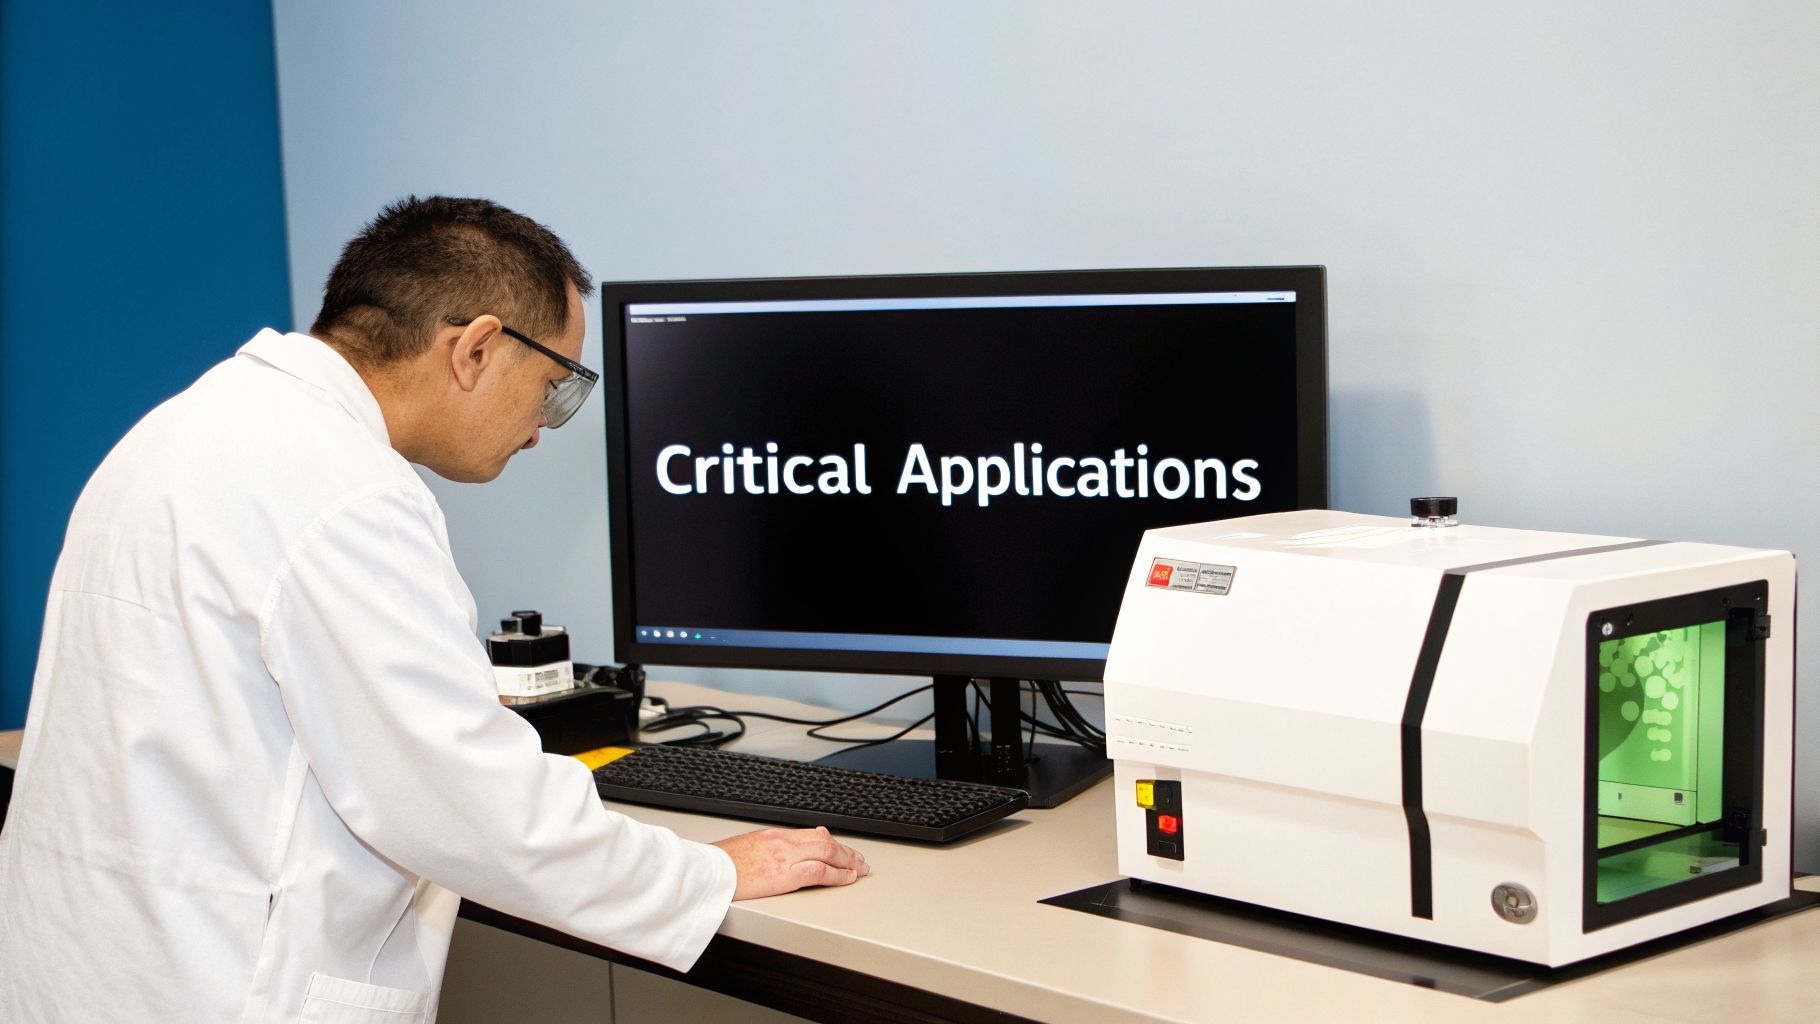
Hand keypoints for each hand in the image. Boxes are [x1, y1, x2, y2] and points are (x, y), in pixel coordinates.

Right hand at [713, 825, 870, 899]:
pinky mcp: (786, 875)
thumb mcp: (742, 848)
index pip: (809, 834)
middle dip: (845, 851)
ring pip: (827, 853)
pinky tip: (847, 878)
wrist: (707, 872)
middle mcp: (782, 842)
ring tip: (860, 869)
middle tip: (859, 859)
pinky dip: (838, 874)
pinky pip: (820, 872)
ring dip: (848, 861)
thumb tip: (770, 857)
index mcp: (772, 835)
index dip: (829, 841)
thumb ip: (762, 850)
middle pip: (824, 842)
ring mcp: (786, 857)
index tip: (839, 847)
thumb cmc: (718, 865)